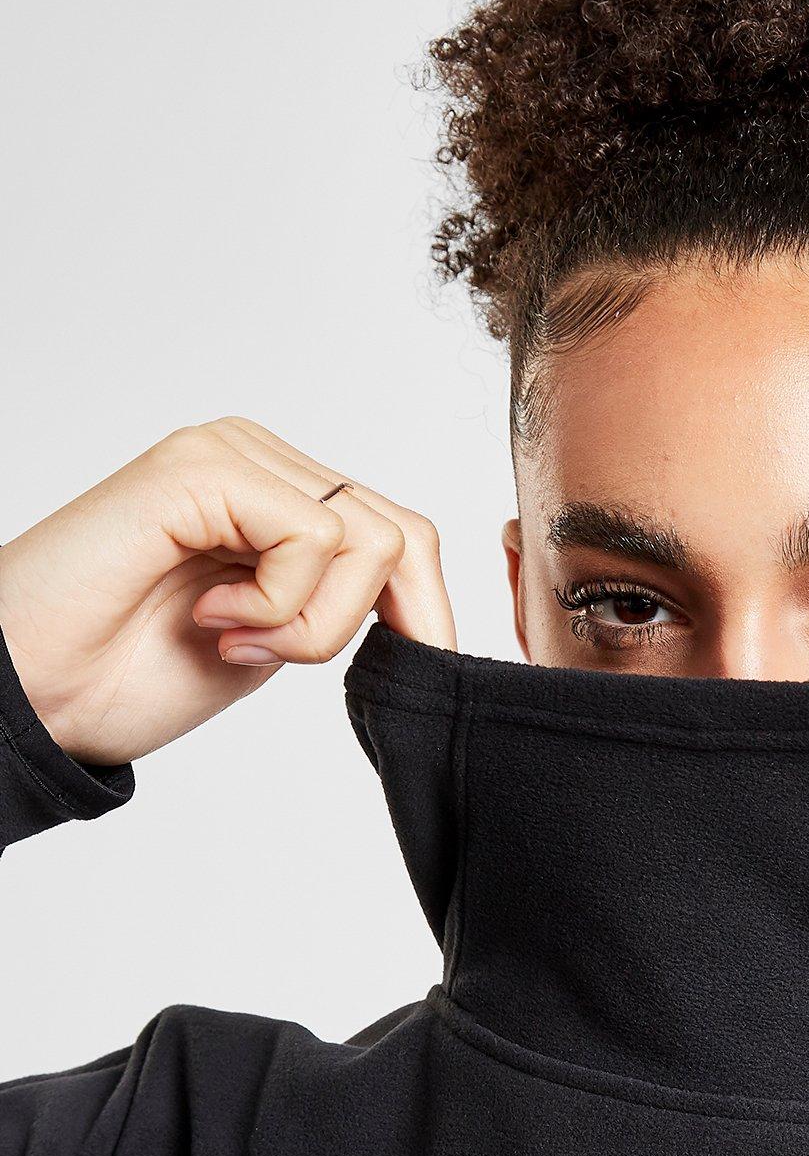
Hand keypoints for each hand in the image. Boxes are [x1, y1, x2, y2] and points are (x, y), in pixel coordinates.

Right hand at [0, 416, 455, 767]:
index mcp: (280, 497)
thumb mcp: (270, 645)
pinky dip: (280, 607)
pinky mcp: (201, 471)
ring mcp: (231, 456)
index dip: (422, 613)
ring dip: (313, 624)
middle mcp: (261, 461)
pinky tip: (210, 619)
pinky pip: (313, 539)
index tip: (398, 672)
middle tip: (267, 656)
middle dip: (366, 625)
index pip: (401, 536)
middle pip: (402, 535)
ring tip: (231, 638)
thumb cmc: (124, 673)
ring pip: (370, 542)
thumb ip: (333, 609)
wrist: (33, 699)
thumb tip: (417, 610)